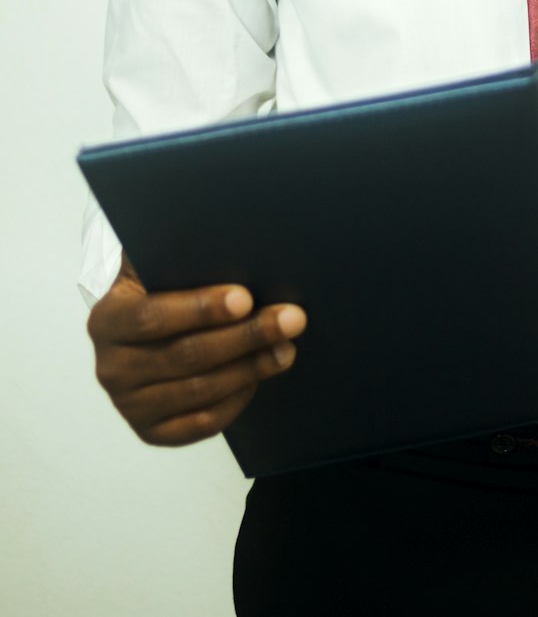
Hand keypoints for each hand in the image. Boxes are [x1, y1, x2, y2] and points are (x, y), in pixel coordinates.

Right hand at [88, 255, 307, 446]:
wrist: (141, 332)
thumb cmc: (159, 290)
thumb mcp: (156, 266)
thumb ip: (179, 257)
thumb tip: (227, 243)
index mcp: (108, 319)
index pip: (153, 316)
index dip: (200, 308)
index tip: (245, 298)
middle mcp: (111, 367)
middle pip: (185, 355)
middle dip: (245, 335)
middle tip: (290, 319)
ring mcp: (129, 405)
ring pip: (199, 390)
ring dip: (250, 367)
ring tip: (286, 347)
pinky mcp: (151, 432)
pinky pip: (201, 423)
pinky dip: (236, 399)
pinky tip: (260, 376)